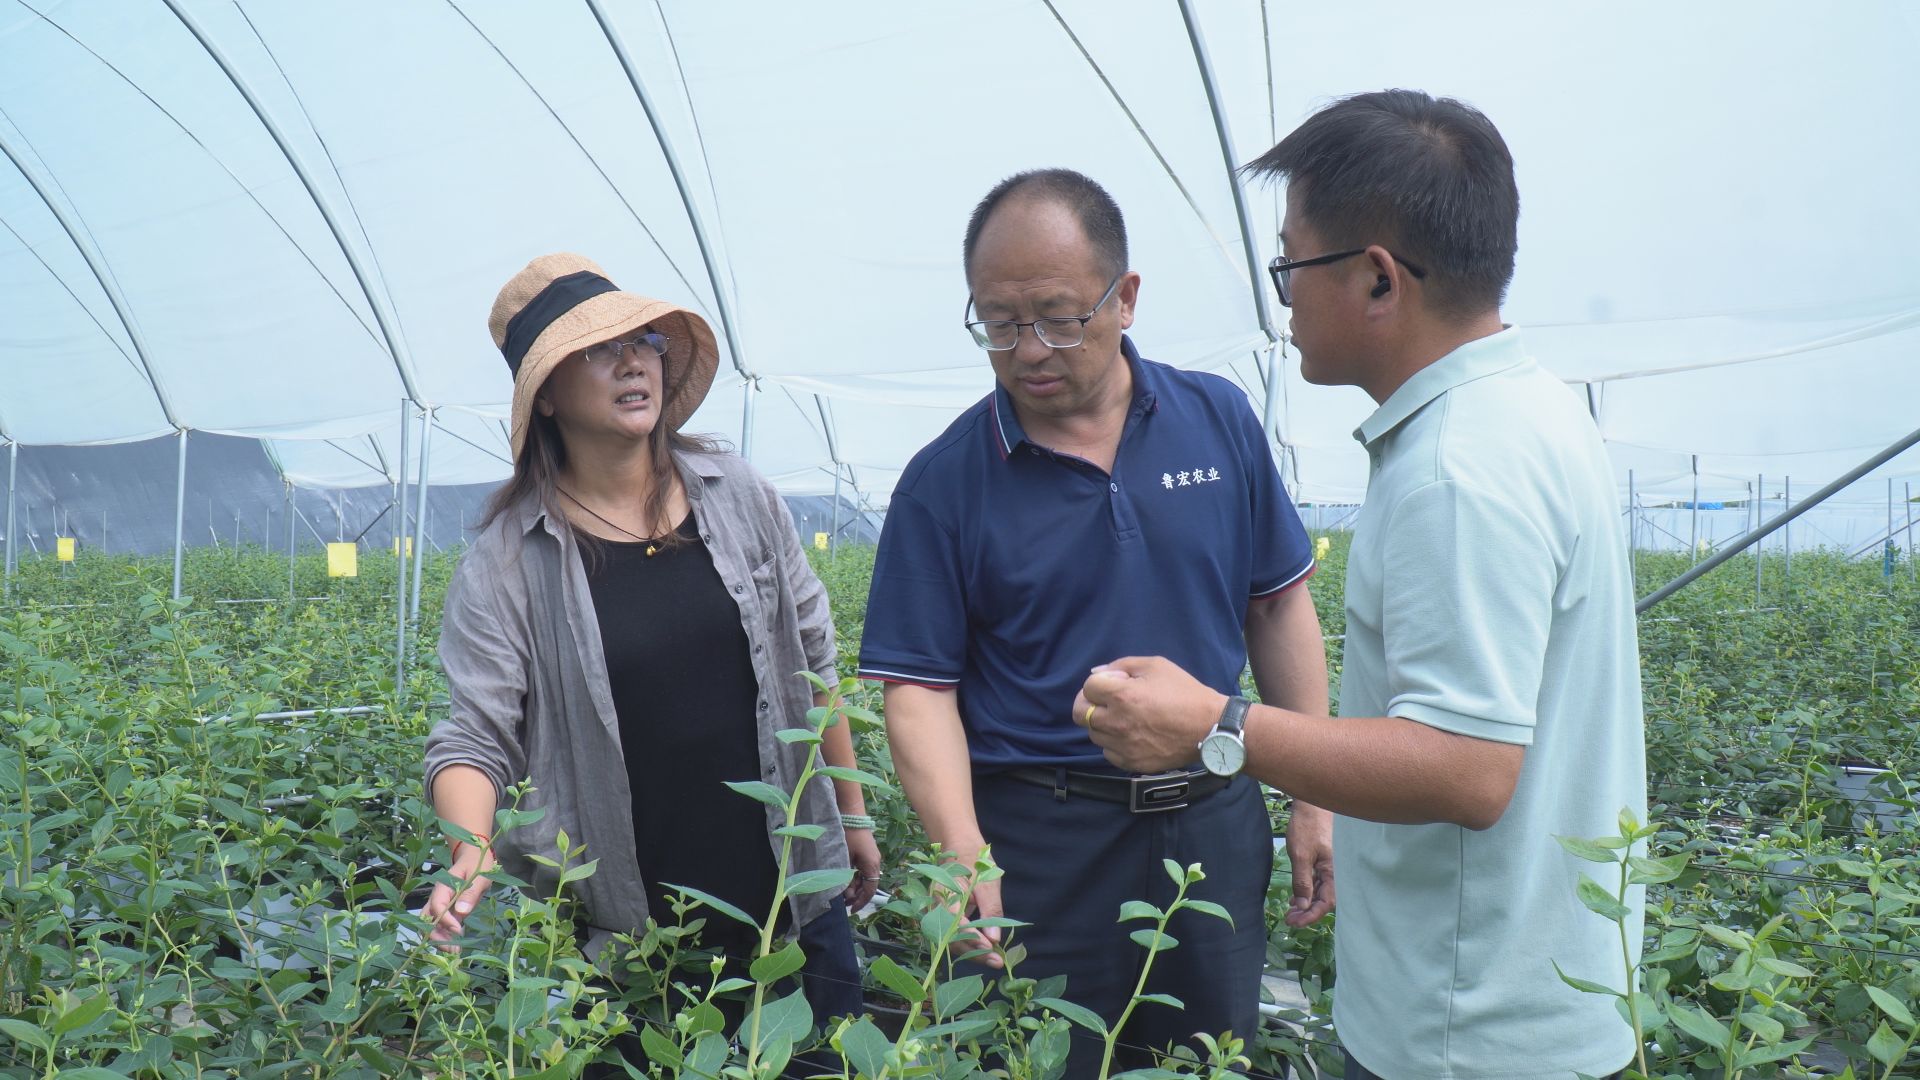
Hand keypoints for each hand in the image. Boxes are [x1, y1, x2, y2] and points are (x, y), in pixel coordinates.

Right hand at [418, 848, 493, 949]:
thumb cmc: (478, 865)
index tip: (459, 931)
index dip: (445, 920)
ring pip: (432, 925)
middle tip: (452, 949)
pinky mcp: (447, 912)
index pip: (437, 906)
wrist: (475, 858)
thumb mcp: (480, 876)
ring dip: (440, 939)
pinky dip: (446, 937)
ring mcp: (441, 905)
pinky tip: (457, 946)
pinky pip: (441, 926)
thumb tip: (461, 912)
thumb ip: (471, 893)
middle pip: (427, 919)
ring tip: (454, 952)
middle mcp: (437, 897)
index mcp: (443, 887)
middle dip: (436, 936)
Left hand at [843, 824, 882, 911]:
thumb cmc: (848, 835)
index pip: (870, 890)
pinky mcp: (866, 854)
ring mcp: (871, 858)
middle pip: (867, 885)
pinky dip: (854, 877)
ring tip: (841, 893)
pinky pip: (862, 871)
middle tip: (842, 902)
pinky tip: (844, 881)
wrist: (851, 814)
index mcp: (872, 865)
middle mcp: (875, 863)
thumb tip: (845, 894)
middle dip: (855, 895)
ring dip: (853, 886)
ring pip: (864, 878)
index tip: (852, 911)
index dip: (861, 902)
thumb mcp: (845, 858)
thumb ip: (845, 877)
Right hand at [941, 843, 1005, 969]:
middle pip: (952, 939)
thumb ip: (990, 909)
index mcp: (943, 895)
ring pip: (952, 941)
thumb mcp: (987, 882)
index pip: (956, 924)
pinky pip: (953, 935)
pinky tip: (986, 950)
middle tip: (998, 962)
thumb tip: (994, 939)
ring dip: (973, 952)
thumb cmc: (974, 859)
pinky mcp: (943, 918)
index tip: (992, 949)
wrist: (958, 846)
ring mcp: (937, 914)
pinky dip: (970, 944)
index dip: (974, 939)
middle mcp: (935, 908)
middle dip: (976, 953)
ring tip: (995, 960)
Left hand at [1073, 656, 1224, 772]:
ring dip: (1101, 724)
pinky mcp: (1132, 763)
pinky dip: (1113, 743)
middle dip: (1087, 703)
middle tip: (1103, 701)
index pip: (1088, 687)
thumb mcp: (1156, 666)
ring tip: (1122, 718)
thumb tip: (1097, 674)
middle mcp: (1117, 723)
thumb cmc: (1184, 692)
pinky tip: (1129, 735)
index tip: (1113, 684)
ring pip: (1093, 734)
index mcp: (1122, 695)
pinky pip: (1108, 753)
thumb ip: (1122, 665)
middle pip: (1080, 714)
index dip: (1099, 682)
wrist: (1210, 727)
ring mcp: (1123, 746)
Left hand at [1283, 801, 1335, 925]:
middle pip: (1324, 900)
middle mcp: (1336, 872)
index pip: (1326, 903)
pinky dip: (1307, 891)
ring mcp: (1330, 867)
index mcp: (1334, 871)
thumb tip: (1303, 906)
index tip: (1295, 922)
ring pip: (1320, 892)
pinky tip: (1296, 898)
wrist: (1311, 803)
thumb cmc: (1307, 826)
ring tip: (1290, 911)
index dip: (1311, 915)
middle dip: (1307, 913)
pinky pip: (1318, 882)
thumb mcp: (1301, 855)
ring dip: (1306, 903)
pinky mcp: (1324, 862)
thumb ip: (1303, 882)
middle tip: (1289, 919)